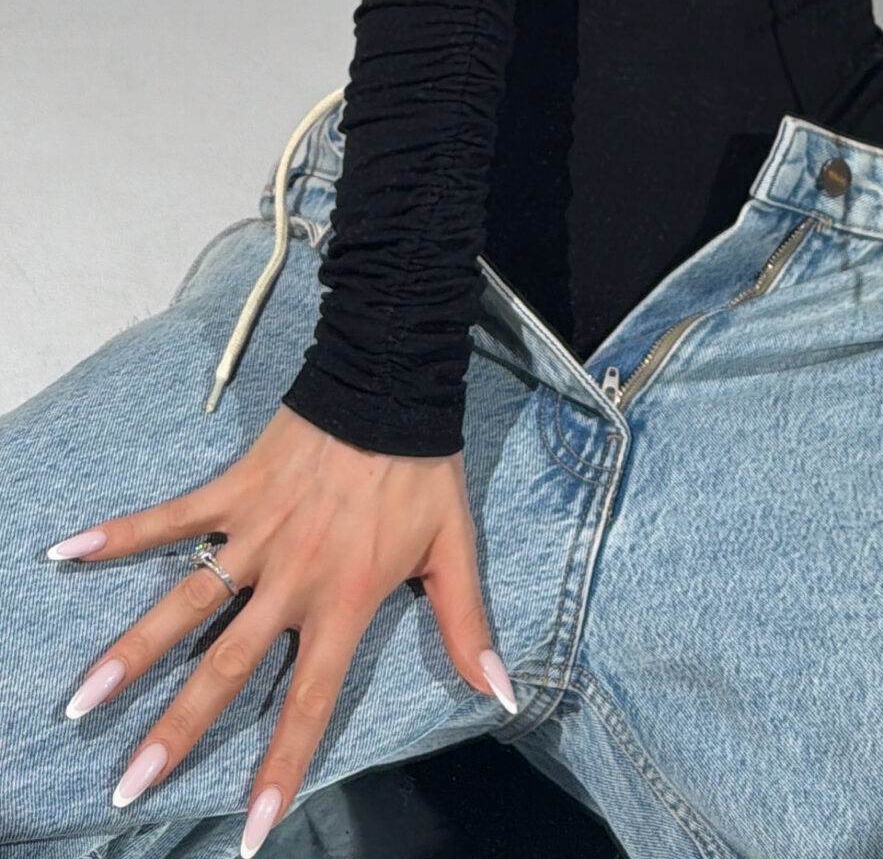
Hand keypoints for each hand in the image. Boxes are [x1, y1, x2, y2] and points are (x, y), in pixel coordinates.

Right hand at [48, 403, 515, 854]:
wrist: (392, 385)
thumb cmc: (422, 470)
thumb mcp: (454, 550)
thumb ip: (467, 627)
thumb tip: (498, 693)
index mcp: (344, 600)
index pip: (309, 700)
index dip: (280, 767)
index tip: (247, 829)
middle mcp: (293, 577)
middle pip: (225, 667)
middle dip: (176, 730)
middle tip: (129, 785)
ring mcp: (257, 533)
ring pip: (184, 603)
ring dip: (131, 652)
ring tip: (81, 700)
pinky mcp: (234, 490)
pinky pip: (170, 516)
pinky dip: (120, 533)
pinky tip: (68, 552)